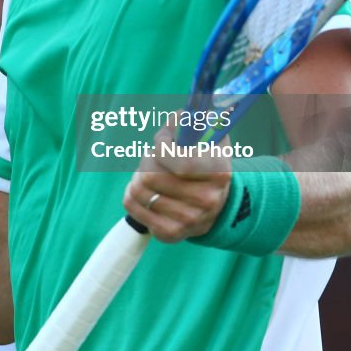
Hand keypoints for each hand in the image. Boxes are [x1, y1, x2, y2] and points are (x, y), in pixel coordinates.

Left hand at [123, 127, 231, 242]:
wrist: (215, 208)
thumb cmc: (206, 165)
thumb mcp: (209, 140)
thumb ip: (194, 123)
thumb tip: (178, 116)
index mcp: (219, 172)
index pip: (181, 162)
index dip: (161, 146)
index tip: (160, 140)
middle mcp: (207, 200)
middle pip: (152, 175)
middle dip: (146, 160)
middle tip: (152, 157)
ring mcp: (188, 220)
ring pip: (139, 189)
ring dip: (138, 175)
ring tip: (148, 173)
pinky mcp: (170, 233)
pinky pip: (132, 205)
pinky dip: (131, 192)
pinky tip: (144, 189)